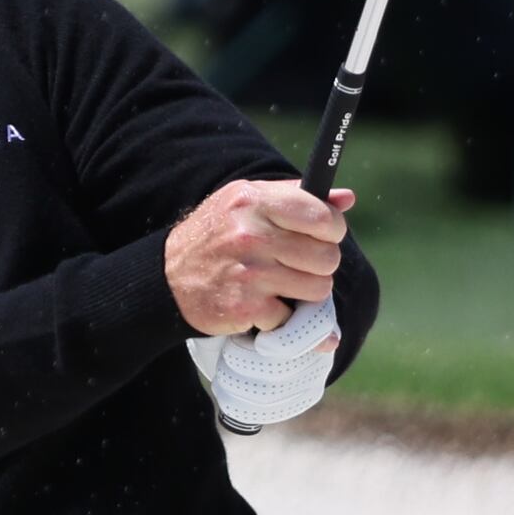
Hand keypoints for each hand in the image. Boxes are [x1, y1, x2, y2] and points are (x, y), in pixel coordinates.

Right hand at [164, 177, 352, 337]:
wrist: (166, 277)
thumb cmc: (217, 234)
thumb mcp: (247, 201)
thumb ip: (296, 197)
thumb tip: (347, 198)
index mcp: (253, 201)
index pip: (322, 217)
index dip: (331, 230)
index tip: (319, 235)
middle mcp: (250, 234)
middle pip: (327, 257)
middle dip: (318, 265)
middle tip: (294, 264)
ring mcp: (248, 272)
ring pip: (318, 289)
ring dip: (305, 292)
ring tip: (279, 283)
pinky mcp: (245, 307)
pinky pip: (294, 317)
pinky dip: (284, 317)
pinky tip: (262, 303)